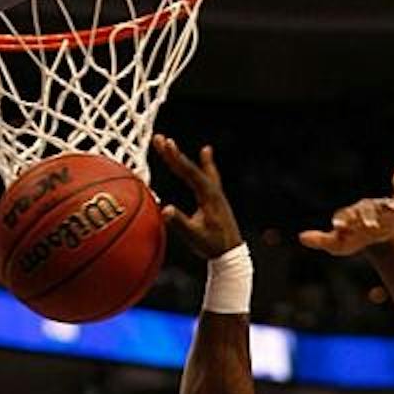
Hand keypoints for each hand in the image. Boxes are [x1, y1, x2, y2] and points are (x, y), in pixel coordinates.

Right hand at [151, 137, 241, 259]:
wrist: (232, 254)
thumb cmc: (213, 246)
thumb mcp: (195, 236)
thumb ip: (181, 222)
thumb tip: (165, 210)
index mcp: (209, 197)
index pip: (190, 173)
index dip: (177, 158)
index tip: (165, 144)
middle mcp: (214, 191)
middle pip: (192, 168)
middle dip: (175, 154)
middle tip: (160, 139)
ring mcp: (216, 194)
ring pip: (201, 169)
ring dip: (187, 157)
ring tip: (176, 143)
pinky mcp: (216, 199)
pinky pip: (209, 175)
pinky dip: (206, 163)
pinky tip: (206, 152)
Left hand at [299, 196, 393, 256]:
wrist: (374, 236)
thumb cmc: (353, 239)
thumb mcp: (337, 244)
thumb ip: (320, 240)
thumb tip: (300, 237)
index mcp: (348, 216)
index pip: (344, 216)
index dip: (342, 220)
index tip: (338, 227)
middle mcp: (364, 210)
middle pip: (364, 210)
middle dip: (366, 217)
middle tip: (369, 226)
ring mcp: (379, 209)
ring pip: (380, 208)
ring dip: (382, 212)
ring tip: (385, 220)